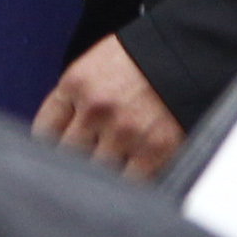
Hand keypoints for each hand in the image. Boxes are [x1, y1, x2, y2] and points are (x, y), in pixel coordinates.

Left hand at [33, 35, 184, 180]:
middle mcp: (96, 108)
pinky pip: (131, 183)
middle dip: (74, 162)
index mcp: (76, 84)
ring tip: (110, 172)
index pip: (45, 131)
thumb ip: (75, 97)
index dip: (49, 147)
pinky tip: (132, 177)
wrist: (191, 52)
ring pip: (97, 172)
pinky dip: (130, 184)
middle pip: (68, 155)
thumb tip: (56, 135)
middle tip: (83, 167)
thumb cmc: (144, 58)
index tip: (54, 156)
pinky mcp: (155, 151)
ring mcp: (124, 132)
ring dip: (103, 175)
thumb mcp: (97, 65)